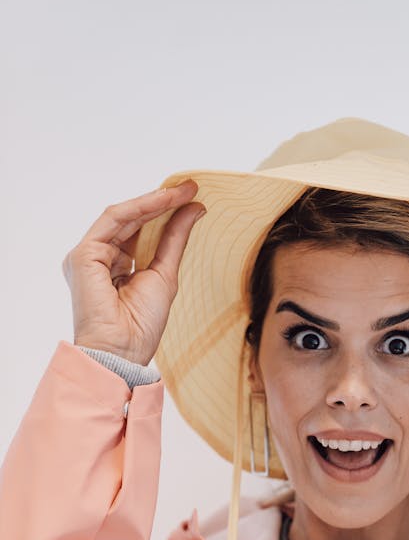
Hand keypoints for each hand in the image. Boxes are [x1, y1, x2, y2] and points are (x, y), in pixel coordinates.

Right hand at [63, 180, 205, 365]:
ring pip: (123, 217)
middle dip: (162, 202)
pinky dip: (140, 208)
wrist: (123, 351)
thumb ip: (175, 240)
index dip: (164, 213)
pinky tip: (164, 201)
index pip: (139, 231)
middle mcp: (99, 258)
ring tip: (182, 191)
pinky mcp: (83, 254)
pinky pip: (114, 221)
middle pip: (132, 222)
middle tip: (190, 188)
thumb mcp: (166, 275)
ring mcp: (88, 255)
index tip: (192, 197)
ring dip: (154, 201)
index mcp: (115, 267)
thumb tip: (194, 208)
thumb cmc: (141, 325)